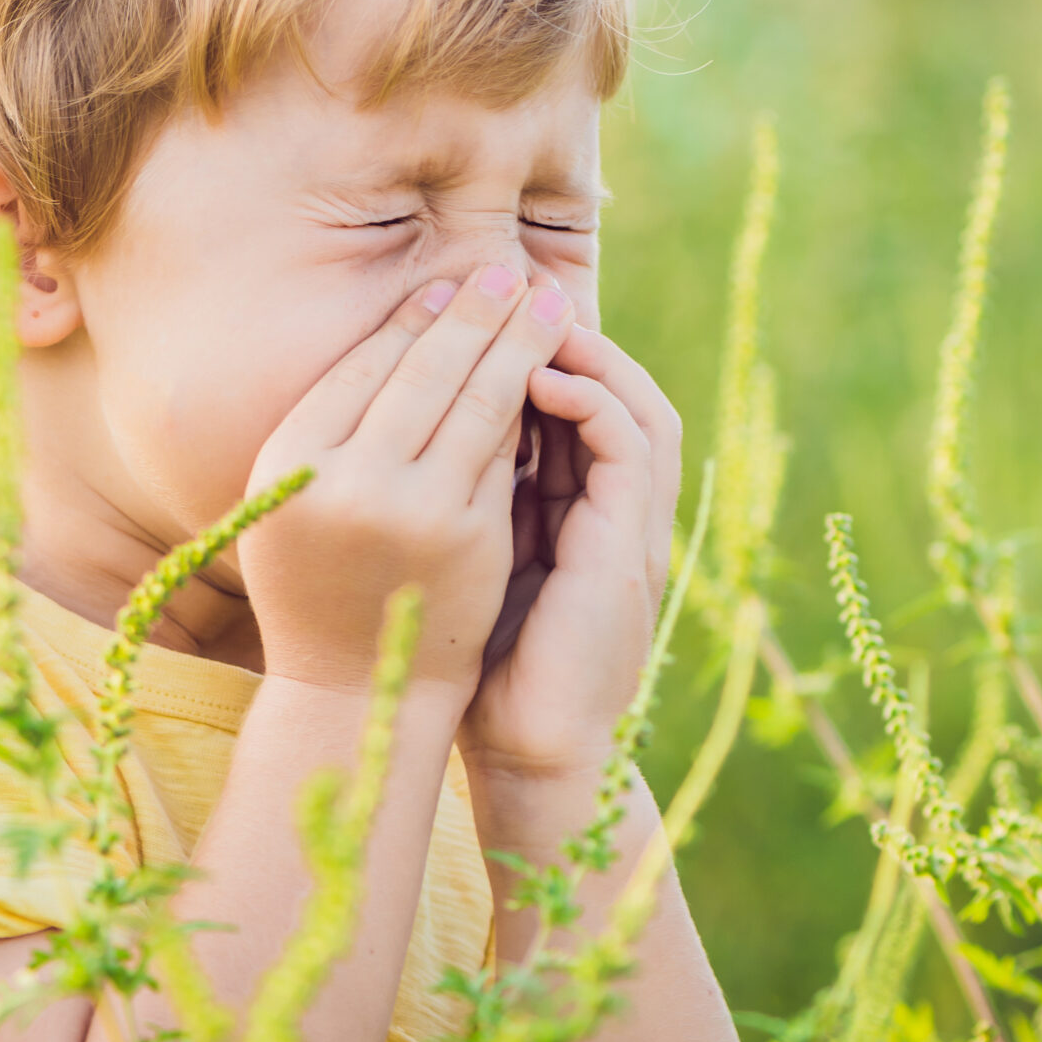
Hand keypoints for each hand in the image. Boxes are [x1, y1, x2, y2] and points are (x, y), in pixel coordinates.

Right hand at [242, 261, 579, 697]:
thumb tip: (407, 328)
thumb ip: (332, 429)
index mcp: (288, 460)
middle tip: (508, 270)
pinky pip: (503, 453)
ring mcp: (412, 509)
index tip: (448, 284)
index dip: (413, 319)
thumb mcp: (293, 500)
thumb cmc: (317, 582)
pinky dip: (528, 406)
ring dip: (516, 342)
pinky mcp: (468, 537)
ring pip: (476, 402)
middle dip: (475, 311)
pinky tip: (548, 372)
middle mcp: (345, 479)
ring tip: (544, 302)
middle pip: (424, 371)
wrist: (350, 690)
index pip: (364, 367)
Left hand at [459, 329, 681, 781]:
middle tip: (509, 287)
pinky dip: (592, 402)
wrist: (528, 754)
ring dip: (589, 354)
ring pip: (638, 406)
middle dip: (566, 334)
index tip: (478, 312)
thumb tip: (404, 433)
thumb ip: (465, 500)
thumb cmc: (483, 667)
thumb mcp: (470, 560)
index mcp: (583, 514)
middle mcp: (618, 515)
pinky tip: (537, 380)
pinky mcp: (633, 550)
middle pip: (617, 390)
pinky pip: (632, 448)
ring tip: (527, 317)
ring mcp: (634, 530)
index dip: (537, 353)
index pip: (577, 406)